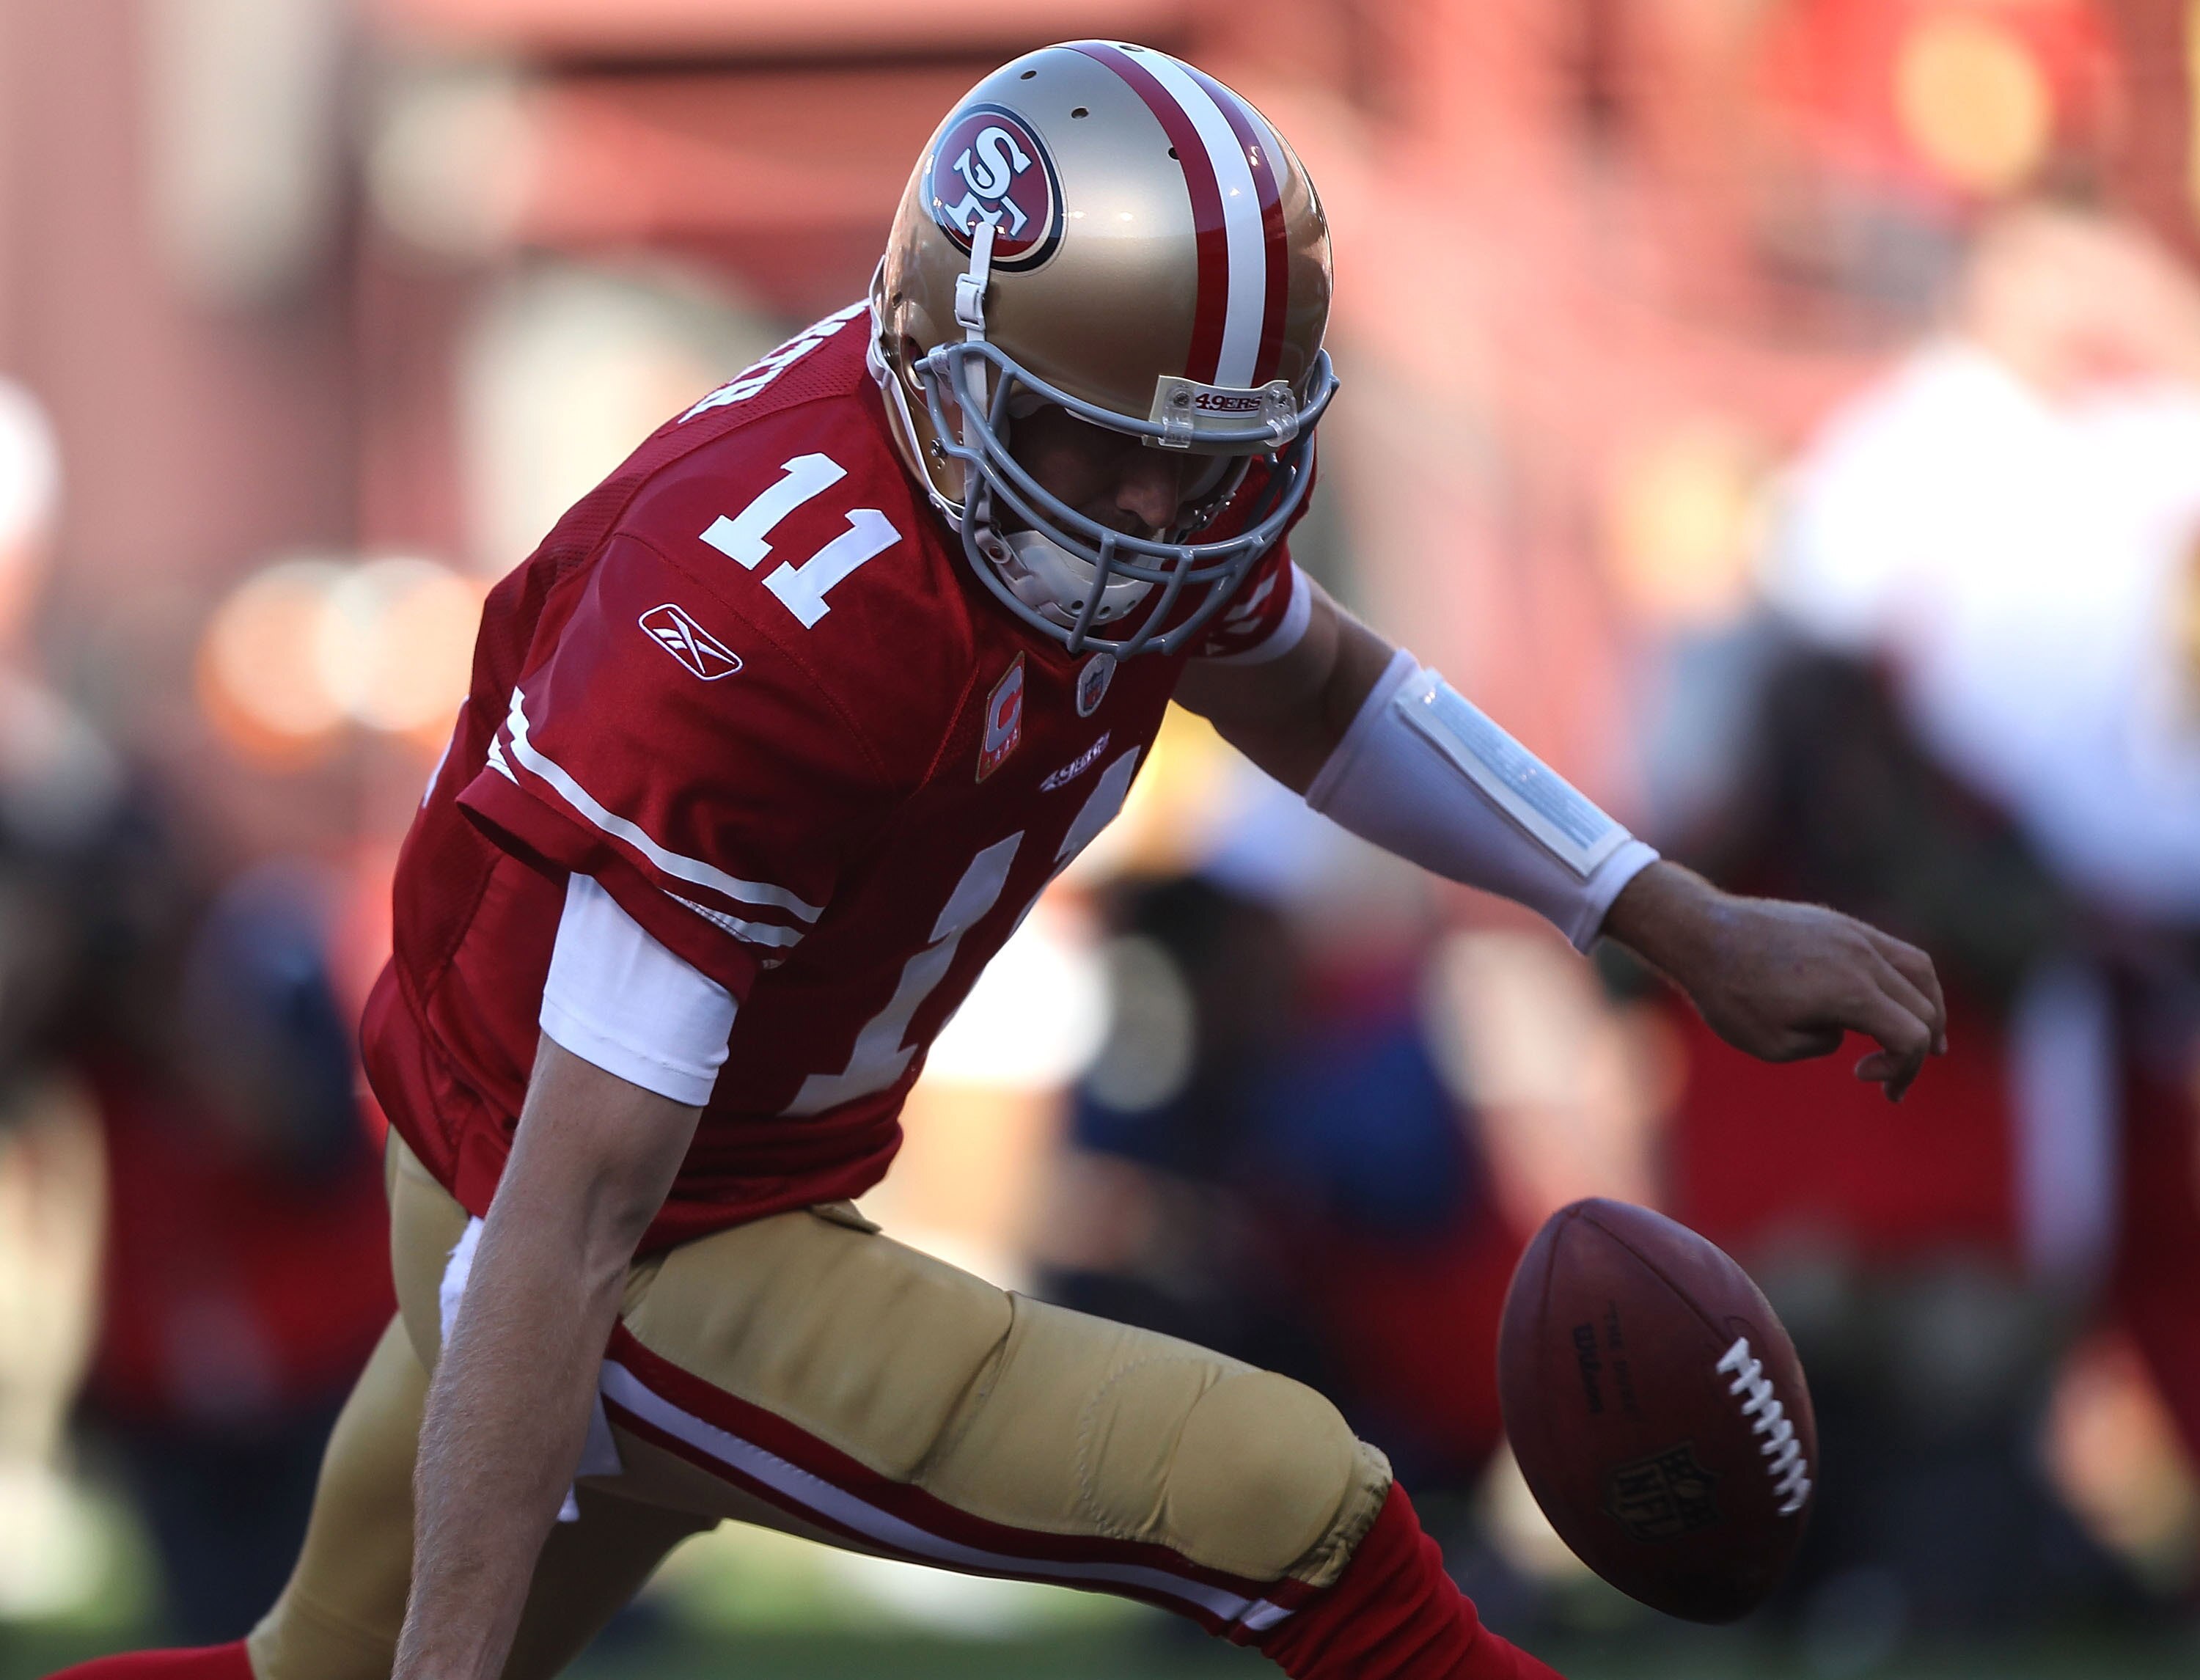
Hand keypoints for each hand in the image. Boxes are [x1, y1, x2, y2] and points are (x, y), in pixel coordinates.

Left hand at [1603, 862, 1948, 1100]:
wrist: (1699, 933)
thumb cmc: (1728, 994)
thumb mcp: (1773, 1044)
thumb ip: (1822, 1044)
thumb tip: (1842, 1030)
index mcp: (1851, 991)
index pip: (1910, 1037)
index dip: (1900, 1069)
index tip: (1861, 1077)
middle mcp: (1863, 957)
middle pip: (1923, 1008)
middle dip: (1915, 1051)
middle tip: (1891, 1083)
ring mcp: (1854, 933)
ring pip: (1919, 970)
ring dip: (1929, 1008)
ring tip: (1929, 1041)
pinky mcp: (1840, 923)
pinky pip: (1893, 949)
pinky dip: (1907, 979)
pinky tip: (1894, 1000)